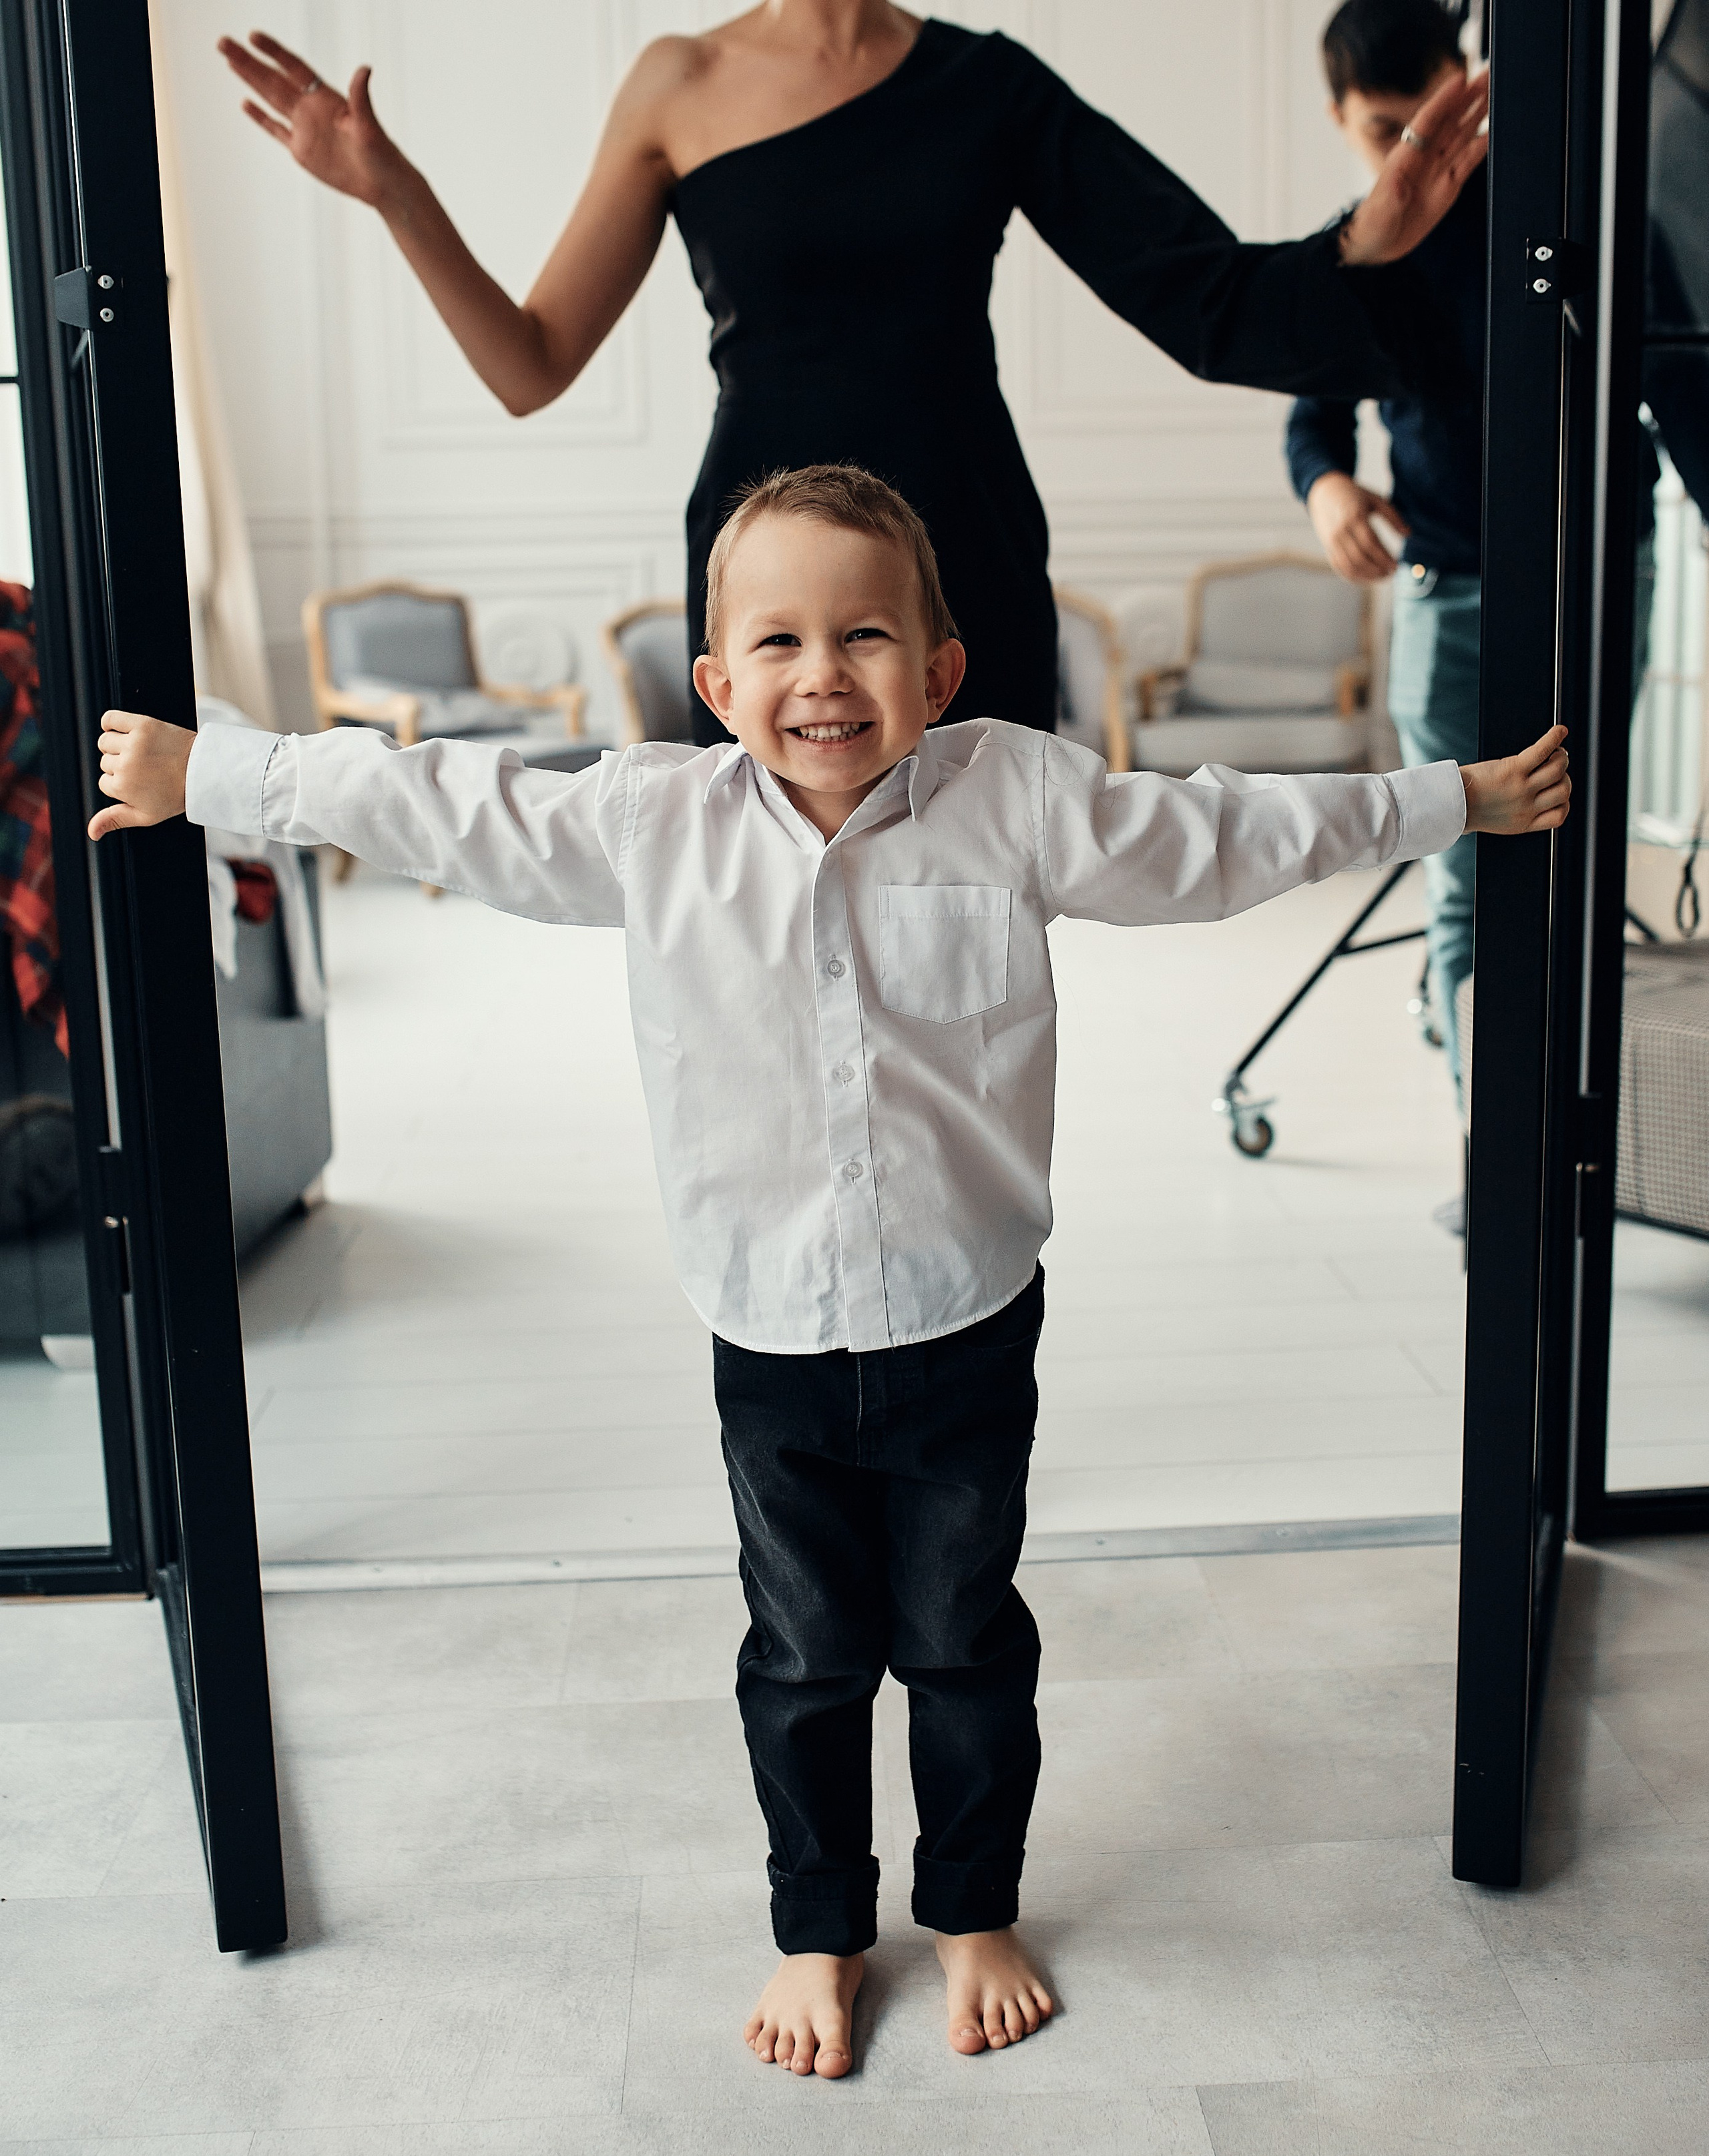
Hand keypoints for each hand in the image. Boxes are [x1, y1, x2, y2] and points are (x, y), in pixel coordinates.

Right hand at [88, 710, 193, 840]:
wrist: (204, 771)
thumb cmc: (176, 795)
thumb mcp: (147, 815)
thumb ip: (115, 820)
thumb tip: (91, 833)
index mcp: (122, 787)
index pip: (105, 782)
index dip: (122, 783)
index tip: (143, 782)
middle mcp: (125, 765)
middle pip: (105, 762)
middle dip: (122, 765)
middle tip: (147, 768)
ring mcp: (133, 743)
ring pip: (105, 742)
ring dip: (117, 745)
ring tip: (140, 752)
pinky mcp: (142, 724)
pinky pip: (110, 718)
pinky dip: (110, 722)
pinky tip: (121, 730)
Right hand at [217, 32, 403, 207]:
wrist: (383, 185)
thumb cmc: (382, 155)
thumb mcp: (370, 126)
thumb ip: (361, 97)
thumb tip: (365, 69)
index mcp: (326, 98)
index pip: (294, 67)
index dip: (273, 52)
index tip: (253, 37)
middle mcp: (311, 108)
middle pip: (273, 79)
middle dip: (248, 61)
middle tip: (223, 42)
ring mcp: (304, 128)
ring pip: (270, 99)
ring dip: (249, 80)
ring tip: (228, 60)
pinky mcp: (301, 151)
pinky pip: (276, 130)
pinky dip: (260, 118)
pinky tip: (245, 103)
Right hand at [1307, 472, 1408, 582]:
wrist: (1324, 493)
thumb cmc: (1355, 495)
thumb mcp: (1376, 500)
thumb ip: (1393, 517)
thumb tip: (1409, 534)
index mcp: (1354, 517)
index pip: (1370, 543)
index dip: (1384, 557)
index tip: (1397, 565)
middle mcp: (1341, 531)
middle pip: (1360, 558)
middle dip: (1377, 569)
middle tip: (1392, 572)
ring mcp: (1332, 542)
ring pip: (1349, 567)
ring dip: (1367, 576)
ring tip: (1382, 576)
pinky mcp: (1328, 549)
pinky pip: (1340, 568)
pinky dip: (1354, 577)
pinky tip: (1368, 578)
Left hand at [1340, 69, 1489, 266]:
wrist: (1376, 247)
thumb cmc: (1372, 226)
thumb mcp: (1380, 213)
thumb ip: (1390, 197)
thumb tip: (1398, 184)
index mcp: (1405, 156)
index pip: (1427, 121)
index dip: (1443, 100)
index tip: (1460, 78)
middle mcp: (1424, 157)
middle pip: (1451, 120)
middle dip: (1469, 96)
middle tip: (1489, 72)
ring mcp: (1438, 169)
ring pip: (1463, 134)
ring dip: (1479, 113)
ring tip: (1497, 92)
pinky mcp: (1448, 185)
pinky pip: (1468, 161)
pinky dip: (1482, 146)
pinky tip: (1495, 132)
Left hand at [1461, 725, 1570, 834]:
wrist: (1449, 803)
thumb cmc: (1466, 808)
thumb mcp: (1498, 823)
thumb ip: (1515, 815)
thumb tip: (1526, 806)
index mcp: (1523, 823)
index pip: (1559, 814)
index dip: (1562, 801)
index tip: (1556, 791)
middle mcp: (1527, 806)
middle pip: (1563, 789)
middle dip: (1563, 776)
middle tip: (1554, 766)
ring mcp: (1522, 787)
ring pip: (1558, 770)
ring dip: (1560, 757)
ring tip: (1554, 752)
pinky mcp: (1514, 769)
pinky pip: (1542, 751)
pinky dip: (1553, 738)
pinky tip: (1559, 731)